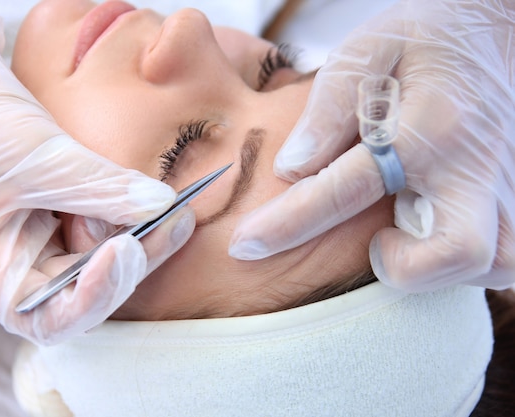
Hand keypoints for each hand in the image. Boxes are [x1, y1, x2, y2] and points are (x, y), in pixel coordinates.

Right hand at [0, 0, 194, 344]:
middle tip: (172, 223)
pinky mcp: (54, 227)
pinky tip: (159, 205)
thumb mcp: (38, 156)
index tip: (128, 249)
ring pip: (97, 266)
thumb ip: (99, 186)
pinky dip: (128, 223)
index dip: (93, 295)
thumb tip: (160, 205)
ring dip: (140, 242)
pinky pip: (98, 237)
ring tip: (175, 211)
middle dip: (131, 262)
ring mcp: (34, 250)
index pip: (45, 317)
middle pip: (82, 292)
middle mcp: (9, 271)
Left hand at [230, 0, 514, 291]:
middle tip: (376, 245)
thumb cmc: (421, 38)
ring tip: (406, 235)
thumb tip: (291, 168)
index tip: (246, 245)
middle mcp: (475, 162)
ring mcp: (507, 180)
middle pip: (456, 250)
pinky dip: (468, 259)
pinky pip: (507, 254)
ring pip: (492, 261)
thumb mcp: (364, 53)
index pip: (346, 189)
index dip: (287, 225)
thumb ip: (327, 112)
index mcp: (427, 123)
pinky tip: (436, 231)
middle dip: (403, 268)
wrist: (493, 28)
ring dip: (439, 267)